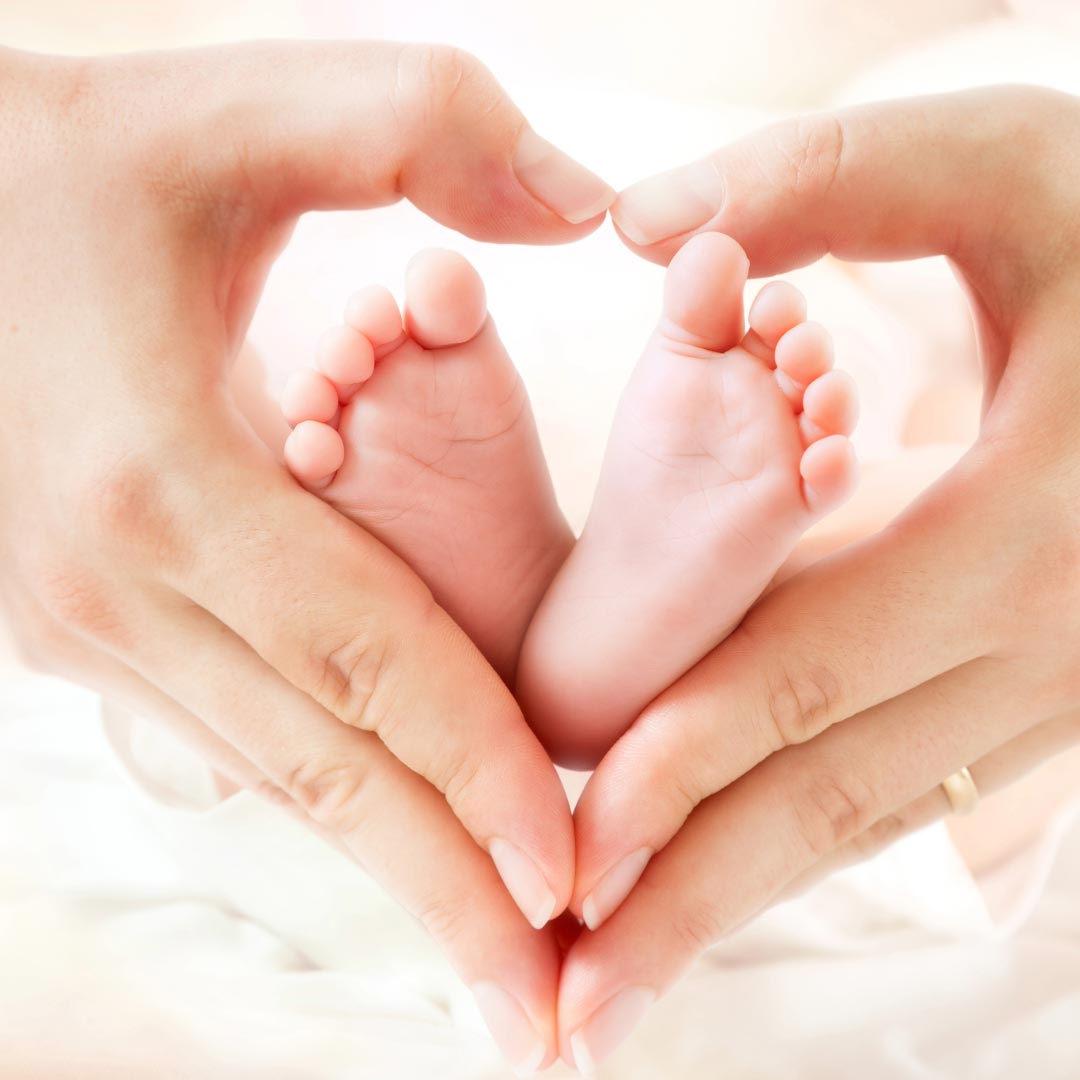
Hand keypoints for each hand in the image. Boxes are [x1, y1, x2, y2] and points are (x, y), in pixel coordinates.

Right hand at [0, 41, 612, 1070]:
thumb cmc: (56, 170)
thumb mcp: (234, 116)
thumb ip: (423, 127)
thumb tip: (587, 202)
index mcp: (165, 480)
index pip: (367, 663)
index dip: (476, 773)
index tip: (569, 880)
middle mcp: (117, 590)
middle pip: (329, 774)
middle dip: (448, 901)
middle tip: (552, 1023)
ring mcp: (86, 628)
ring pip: (281, 779)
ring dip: (395, 872)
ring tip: (498, 969)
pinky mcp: (82, 630)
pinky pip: (239, 737)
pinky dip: (334, 798)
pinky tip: (399, 844)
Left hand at [557, 86, 1079, 1069]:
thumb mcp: (1009, 172)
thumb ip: (831, 181)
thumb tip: (643, 228)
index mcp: (1024, 526)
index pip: (810, 676)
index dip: (678, 770)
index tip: (565, 865)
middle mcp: (1045, 641)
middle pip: (826, 797)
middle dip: (685, 902)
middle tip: (565, 1011)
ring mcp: (1048, 684)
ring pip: (863, 817)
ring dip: (732, 903)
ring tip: (615, 987)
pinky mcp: (1034, 686)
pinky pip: (899, 784)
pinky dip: (796, 839)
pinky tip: (720, 874)